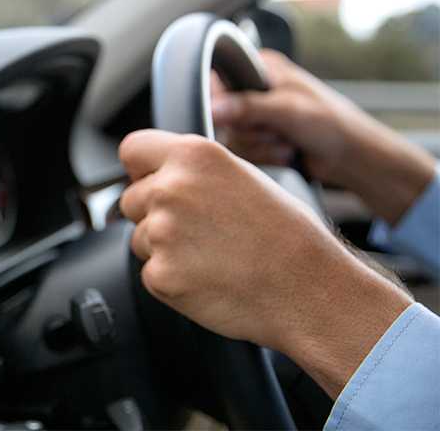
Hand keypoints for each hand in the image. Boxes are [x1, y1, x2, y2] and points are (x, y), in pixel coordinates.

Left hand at [118, 129, 411, 396]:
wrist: (310, 290)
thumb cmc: (287, 235)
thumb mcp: (243, 175)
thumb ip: (194, 170)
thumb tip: (159, 173)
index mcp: (193, 155)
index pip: (132, 150)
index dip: (141, 169)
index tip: (149, 180)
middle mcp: (171, 188)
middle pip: (131, 199)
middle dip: (154, 213)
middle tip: (199, 229)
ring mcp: (162, 233)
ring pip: (140, 238)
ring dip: (164, 248)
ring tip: (213, 255)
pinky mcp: (160, 274)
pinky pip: (151, 273)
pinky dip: (173, 279)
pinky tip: (209, 277)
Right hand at [212, 49, 434, 223]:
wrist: (353, 157)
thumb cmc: (332, 123)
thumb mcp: (288, 109)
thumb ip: (248, 107)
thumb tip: (212, 109)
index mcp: (261, 68)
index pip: (219, 81)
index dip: (225, 103)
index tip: (243, 117)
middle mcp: (254, 90)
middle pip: (223, 115)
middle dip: (253, 130)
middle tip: (278, 130)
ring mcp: (256, 116)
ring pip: (232, 137)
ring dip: (261, 147)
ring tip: (287, 142)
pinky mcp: (258, 140)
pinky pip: (242, 153)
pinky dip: (265, 157)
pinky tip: (286, 152)